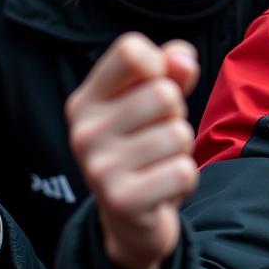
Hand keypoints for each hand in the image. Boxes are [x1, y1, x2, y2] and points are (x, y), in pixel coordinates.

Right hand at [66, 33, 199, 268]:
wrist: (130, 217)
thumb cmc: (144, 143)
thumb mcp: (156, 99)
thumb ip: (171, 70)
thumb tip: (183, 59)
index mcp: (86, 100)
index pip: (130, 51)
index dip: (159, 64)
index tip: (154, 86)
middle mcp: (84, 132)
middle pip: (164, 94)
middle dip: (175, 115)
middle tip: (156, 136)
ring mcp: (99, 168)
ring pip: (178, 134)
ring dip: (181, 149)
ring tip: (158, 162)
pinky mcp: (121, 201)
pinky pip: (184, 171)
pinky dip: (185, 178)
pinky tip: (162, 187)